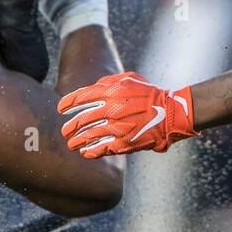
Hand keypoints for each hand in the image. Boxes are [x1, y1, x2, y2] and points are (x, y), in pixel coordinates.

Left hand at [59, 72, 196, 157]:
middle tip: (64, 131)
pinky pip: (102, 149)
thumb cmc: (149, 94)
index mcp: (110, 92)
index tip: (60, 109)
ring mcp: (117, 127)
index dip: (67, 104)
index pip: (81, 98)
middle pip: (82, 120)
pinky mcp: (124, 143)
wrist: (170, 112)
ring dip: (77, 141)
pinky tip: (85, 152)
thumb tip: (92, 88)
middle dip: (70, 126)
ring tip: (71, 144)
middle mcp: (111, 109)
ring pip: (89, 136)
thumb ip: (108, 82)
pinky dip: (91, 151)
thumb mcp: (128, 79)